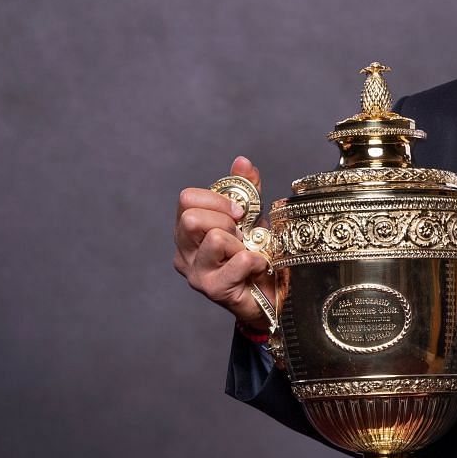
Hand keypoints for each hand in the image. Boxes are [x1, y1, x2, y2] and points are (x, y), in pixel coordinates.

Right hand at [172, 156, 277, 334]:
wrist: (272, 294)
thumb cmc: (256, 255)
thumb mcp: (251, 218)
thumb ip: (245, 190)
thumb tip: (242, 162)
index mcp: (188, 231)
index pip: (187, 198)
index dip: (217, 198)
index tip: (238, 211)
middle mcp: (184, 252)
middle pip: (192, 218)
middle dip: (226, 220)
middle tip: (242, 235)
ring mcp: (196, 273)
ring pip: (214, 238)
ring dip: (241, 243)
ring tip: (249, 253)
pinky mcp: (214, 290)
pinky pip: (238, 261)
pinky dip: (257, 260)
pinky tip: (259, 267)